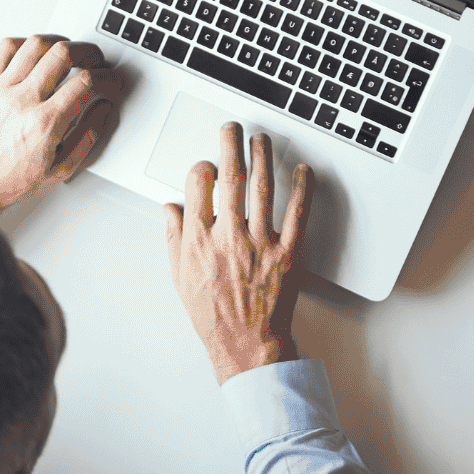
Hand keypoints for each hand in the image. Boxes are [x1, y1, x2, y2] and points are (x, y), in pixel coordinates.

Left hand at [0, 36, 123, 216]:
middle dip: (89, 53)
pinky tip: (35, 53)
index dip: (107, 78)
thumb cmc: (12, 179)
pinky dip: (25, 43)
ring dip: (59, 43)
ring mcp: (2, 89)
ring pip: (36, 44)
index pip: (86, 83)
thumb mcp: (62, 168)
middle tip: (95, 61)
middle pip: (63, 53)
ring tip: (68, 53)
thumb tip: (103, 109)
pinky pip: (6, 47)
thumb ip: (88, 135)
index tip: (111, 81)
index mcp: (45, 123)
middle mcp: (22, 101)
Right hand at [163, 123, 311, 383]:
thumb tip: (171, 207)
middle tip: (233, 128)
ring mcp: (260, 244)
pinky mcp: (288, 253)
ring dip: (263, 157)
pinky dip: (302, 188)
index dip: (202, 167)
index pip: (197, 186)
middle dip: (231, 145)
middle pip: (230, 177)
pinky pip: (297, 213)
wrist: (246, 344)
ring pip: (262, 187)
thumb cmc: (214, 314)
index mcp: (199, 240)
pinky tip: (302, 171)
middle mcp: (229, 237)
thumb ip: (174, 238)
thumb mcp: (180, 277)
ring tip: (262, 140)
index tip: (207, 163)